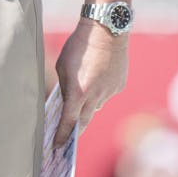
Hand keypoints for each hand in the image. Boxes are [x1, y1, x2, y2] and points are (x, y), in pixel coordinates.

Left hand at [53, 18, 128, 146]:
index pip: (68, 121)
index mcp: (78, 92)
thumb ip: (65, 86)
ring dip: (88, 103)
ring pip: (96, 105)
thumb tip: (65, 100)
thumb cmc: (79, 44)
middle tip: (67, 137)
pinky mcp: (120, 86)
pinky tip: (97, 75)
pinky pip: (107, 93)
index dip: (62, 135)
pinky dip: (100, 89)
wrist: (106, 29)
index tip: (57, 146)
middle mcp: (96, 96)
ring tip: (83, 89)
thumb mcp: (63, 65)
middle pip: (84, 120)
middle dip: (75, 129)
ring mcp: (110, 92)